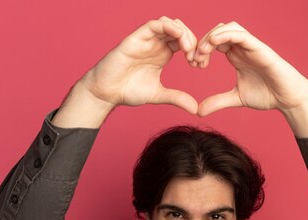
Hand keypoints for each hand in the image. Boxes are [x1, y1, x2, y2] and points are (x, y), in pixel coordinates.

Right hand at [81, 17, 198, 113]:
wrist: (106, 92)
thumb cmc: (128, 91)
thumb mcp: (159, 95)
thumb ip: (177, 98)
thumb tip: (195, 109)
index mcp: (163, 53)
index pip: (185, 42)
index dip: (196, 49)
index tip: (201, 65)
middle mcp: (156, 43)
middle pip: (180, 30)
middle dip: (193, 40)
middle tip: (196, 58)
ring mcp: (146, 39)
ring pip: (170, 23)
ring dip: (183, 32)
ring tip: (188, 50)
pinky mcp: (136, 38)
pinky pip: (155, 24)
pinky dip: (169, 27)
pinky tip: (179, 39)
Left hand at [193, 22, 307, 137]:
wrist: (288, 98)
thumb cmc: (267, 94)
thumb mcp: (235, 98)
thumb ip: (217, 102)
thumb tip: (198, 111)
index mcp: (235, 55)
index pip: (213, 42)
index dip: (200, 49)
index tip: (193, 64)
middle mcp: (242, 48)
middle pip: (218, 31)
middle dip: (202, 41)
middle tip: (194, 59)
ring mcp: (251, 46)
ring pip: (228, 27)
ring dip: (212, 36)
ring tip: (202, 52)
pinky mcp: (259, 48)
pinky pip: (241, 34)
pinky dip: (225, 35)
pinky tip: (213, 44)